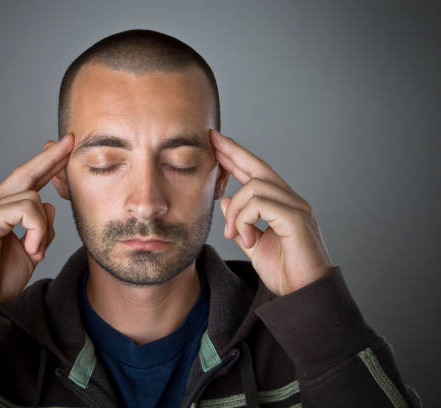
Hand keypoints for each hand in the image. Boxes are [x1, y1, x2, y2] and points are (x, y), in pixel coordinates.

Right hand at [0, 134, 73, 309]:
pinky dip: (36, 230)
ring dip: (43, 226)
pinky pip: (25, 209)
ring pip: (31, 196)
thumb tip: (50, 206)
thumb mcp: (30, 252)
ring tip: (35, 252)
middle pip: (25, 172)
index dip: (47, 164)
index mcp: (0, 212)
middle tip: (71, 140)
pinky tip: (31, 250)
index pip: (27, 181)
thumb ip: (40, 228)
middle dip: (50, 157)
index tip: (65, 148)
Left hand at [210, 129, 333, 296]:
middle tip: (213, 139)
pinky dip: (244, 220)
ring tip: (232, 234)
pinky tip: (244, 238)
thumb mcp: (254, 244)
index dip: (237, 157)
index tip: (218, 144)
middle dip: (234, 152)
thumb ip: (241, 222)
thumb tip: (225, 201)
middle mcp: (291, 201)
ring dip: (235, 210)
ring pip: (254, 187)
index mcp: (281, 205)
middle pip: (259, 168)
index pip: (257, 174)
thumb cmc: (285, 272)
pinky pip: (260, 205)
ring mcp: (296, 208)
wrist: (303, 295)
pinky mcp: (296, 218)